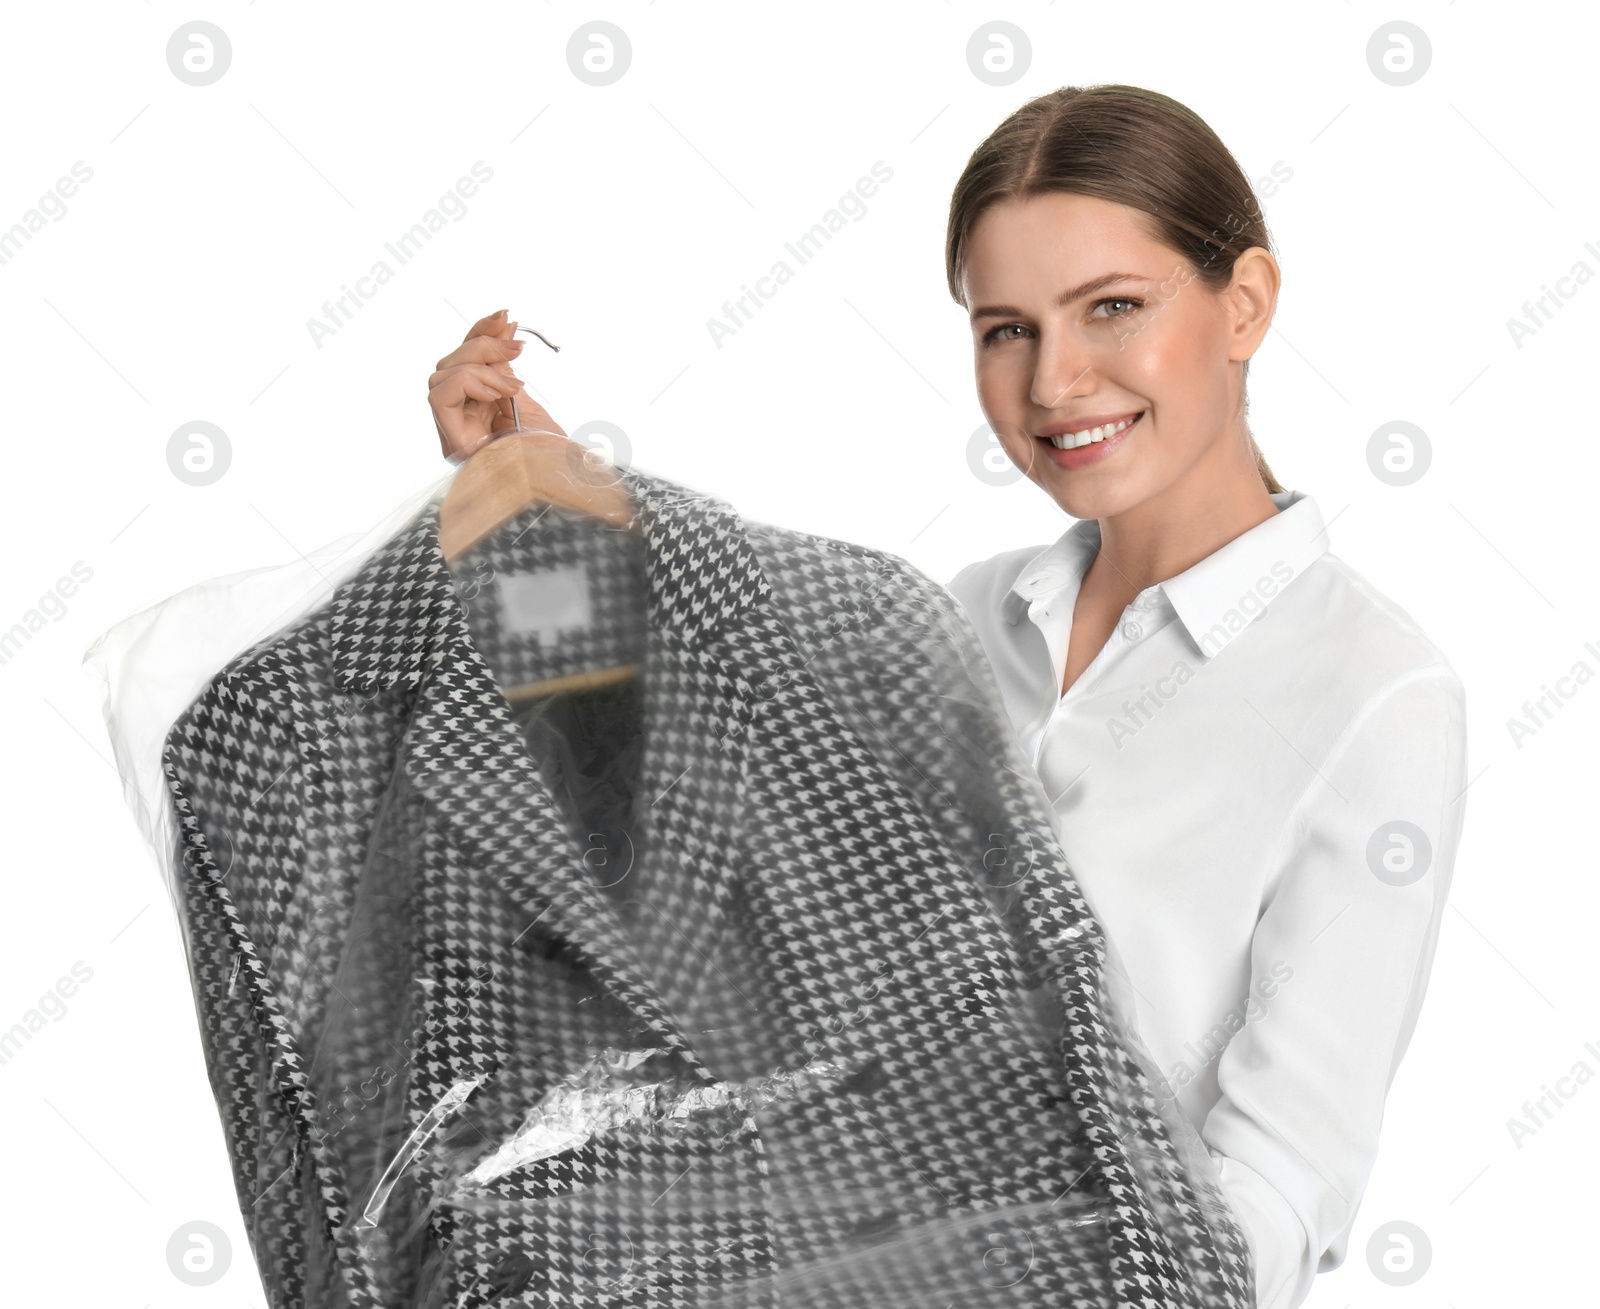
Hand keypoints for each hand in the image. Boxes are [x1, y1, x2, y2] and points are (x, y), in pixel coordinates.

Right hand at [427, 309, 566, 461]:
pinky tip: (499, 393)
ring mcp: (454, 437)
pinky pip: (441, 395)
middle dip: (481, 346)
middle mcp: (460, 427)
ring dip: (479, 366)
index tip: (507, 319)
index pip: (462, 366)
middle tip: (517, 347)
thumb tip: (504, 327)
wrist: (566, 485)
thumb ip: (506, 370)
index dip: (479, 336)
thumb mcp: (527, 402)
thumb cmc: (553, 455)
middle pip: (448, 367)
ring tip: (512, 383)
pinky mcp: (453, 445)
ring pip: (441, 376)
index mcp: (476, 417)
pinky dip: (470, 382)